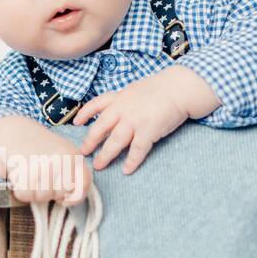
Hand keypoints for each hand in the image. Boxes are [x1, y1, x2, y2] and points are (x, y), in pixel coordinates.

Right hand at [0, 115, 93, 205]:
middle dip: (50, 192)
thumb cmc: (40, 147)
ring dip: (35, 191)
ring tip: (30, 174)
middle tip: (41, 175)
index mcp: (72, 156)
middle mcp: (59, 161)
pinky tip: (21, 176)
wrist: (13, 132)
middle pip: (59, 195)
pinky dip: (21, 190)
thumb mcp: (64, 155)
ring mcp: (41, 167)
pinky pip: (26, 196)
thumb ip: (73, 175)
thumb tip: (70, 200)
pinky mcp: (22, 173)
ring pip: (42, 197)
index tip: (65, 194)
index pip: (83, 186)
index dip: (74, 195)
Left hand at [72, 67, 209, 173]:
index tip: (77, 123)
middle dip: (90, 141)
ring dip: (106, 155)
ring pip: (115, 141)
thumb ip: (124, 100)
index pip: (96, 104)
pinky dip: (131, 161)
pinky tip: (126, 170)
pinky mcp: (148, 131)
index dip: (84, 114)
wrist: (180, 87)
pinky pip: (137, 150)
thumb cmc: (161, 88)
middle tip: (83, 152)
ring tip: (99, 165)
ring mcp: (135, 120)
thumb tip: (115, 111)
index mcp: (120, 97)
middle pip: (100, 127)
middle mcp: (123, 109)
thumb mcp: (136, 89)